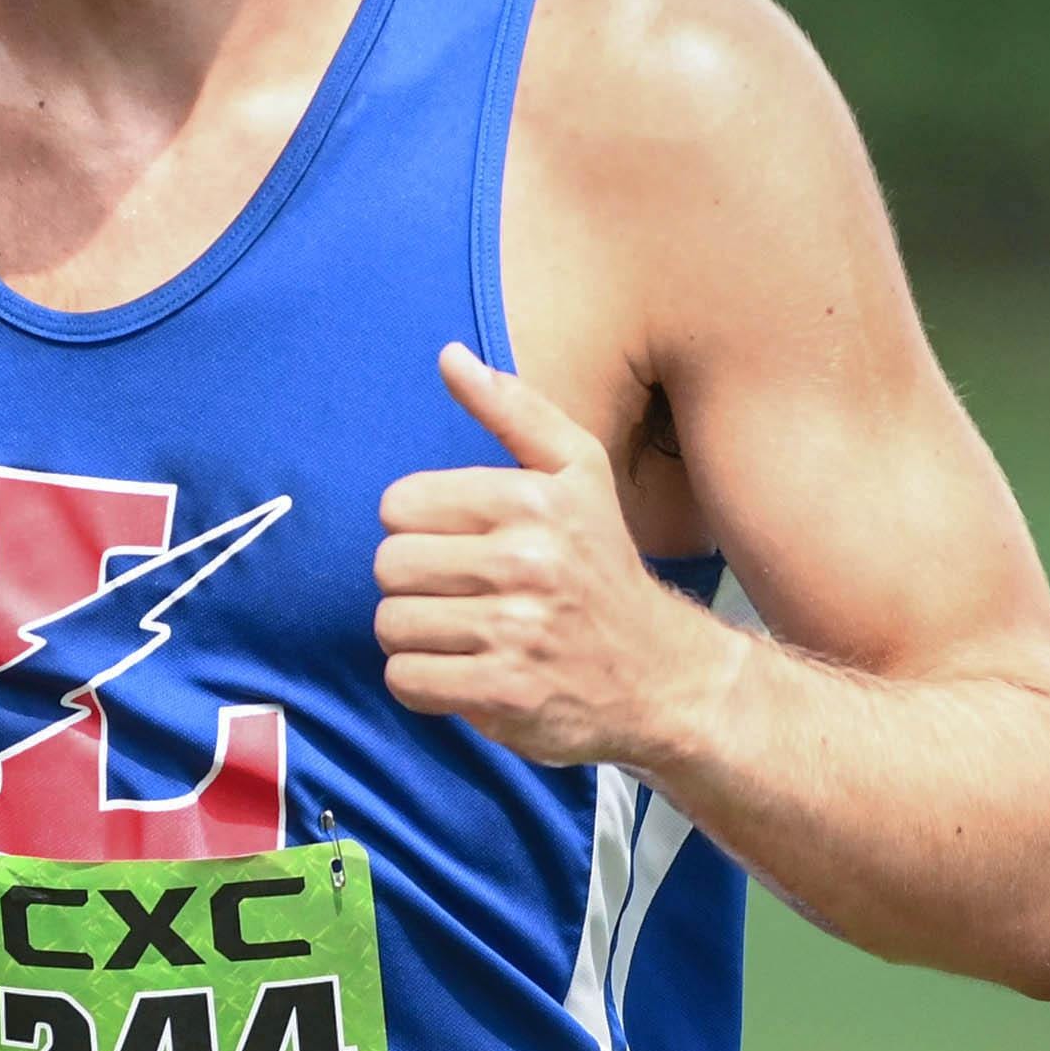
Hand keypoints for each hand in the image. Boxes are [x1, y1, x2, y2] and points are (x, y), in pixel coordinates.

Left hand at [373, 347, 721, 768]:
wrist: (660, 675)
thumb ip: (514, 410)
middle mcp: (526, 562)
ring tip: (459, 634)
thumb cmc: (603, 565)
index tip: (457, 544)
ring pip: (391, 624)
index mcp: (534, 500)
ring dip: (414, 636)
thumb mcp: (579, 473)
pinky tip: (461, 672)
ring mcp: (516, 632)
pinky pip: (406, 680)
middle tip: (456, 594)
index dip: (418, 528)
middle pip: (389, 566)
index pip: (400, 505)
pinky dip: (423, 682)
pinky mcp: (504, 694)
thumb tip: (449, 356)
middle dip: (411, 584)